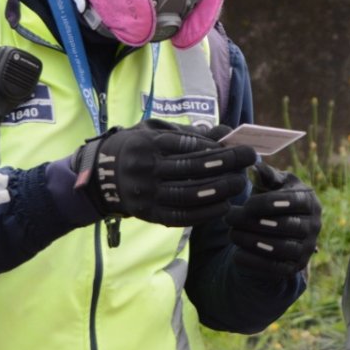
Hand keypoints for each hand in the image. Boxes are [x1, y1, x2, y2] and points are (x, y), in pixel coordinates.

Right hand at [72, 119, 255, 226]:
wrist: (100, 177)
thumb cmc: (138, 148)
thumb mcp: (156, 132)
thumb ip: (190, 134)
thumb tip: (226, 134)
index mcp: (147, 144)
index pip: (188, 145)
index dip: (218, 147)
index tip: (242, 147)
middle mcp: (145, 169)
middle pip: (192, 169)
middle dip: (227, 165)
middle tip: (249, 161)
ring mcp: (146, 194)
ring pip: (189, 194)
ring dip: (221, 190)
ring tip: (239, 183)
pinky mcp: (148, 215)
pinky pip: (182, 216)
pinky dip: (206, 212)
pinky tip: (224, 205)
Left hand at [224, 162, 321, 277]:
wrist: (281, 230)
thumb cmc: (275, 199)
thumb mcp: (273, 184)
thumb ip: (266, 176)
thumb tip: (254, 167)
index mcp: (309, 200)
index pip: (291, 202)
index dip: (266, 204)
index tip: (244, 205)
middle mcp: (314, 225)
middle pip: (284, 225)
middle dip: (253, 222)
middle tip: (229, 218)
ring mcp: (306, 248)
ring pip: (279, 248)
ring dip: (252, 241)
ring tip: (232, 234)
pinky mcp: (294, 267)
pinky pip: (274, 268)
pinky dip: (254, 262)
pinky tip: (236, 253)